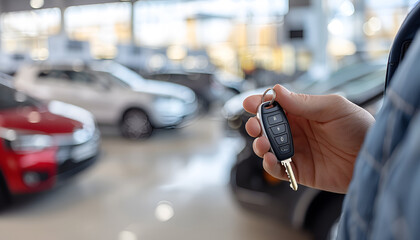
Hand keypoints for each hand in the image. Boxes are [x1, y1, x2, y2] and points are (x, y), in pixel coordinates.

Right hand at [243, 85, 374, 192]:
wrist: (374, 158)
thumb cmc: (359, 128)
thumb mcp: (333, 108)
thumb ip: (304, 102)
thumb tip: (277, 90)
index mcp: (303, 112)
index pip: (275, 106)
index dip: (260, 104)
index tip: (249, 103)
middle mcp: (296, 131)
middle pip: (266, 127)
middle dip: (256, 125)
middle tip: (254, 127)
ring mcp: (296, 151)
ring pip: (268, 147)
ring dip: (260, 145)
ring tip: (263, 144)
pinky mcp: (299, 170)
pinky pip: (277, 169)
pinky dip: (269, 164)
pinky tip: (270, 158)